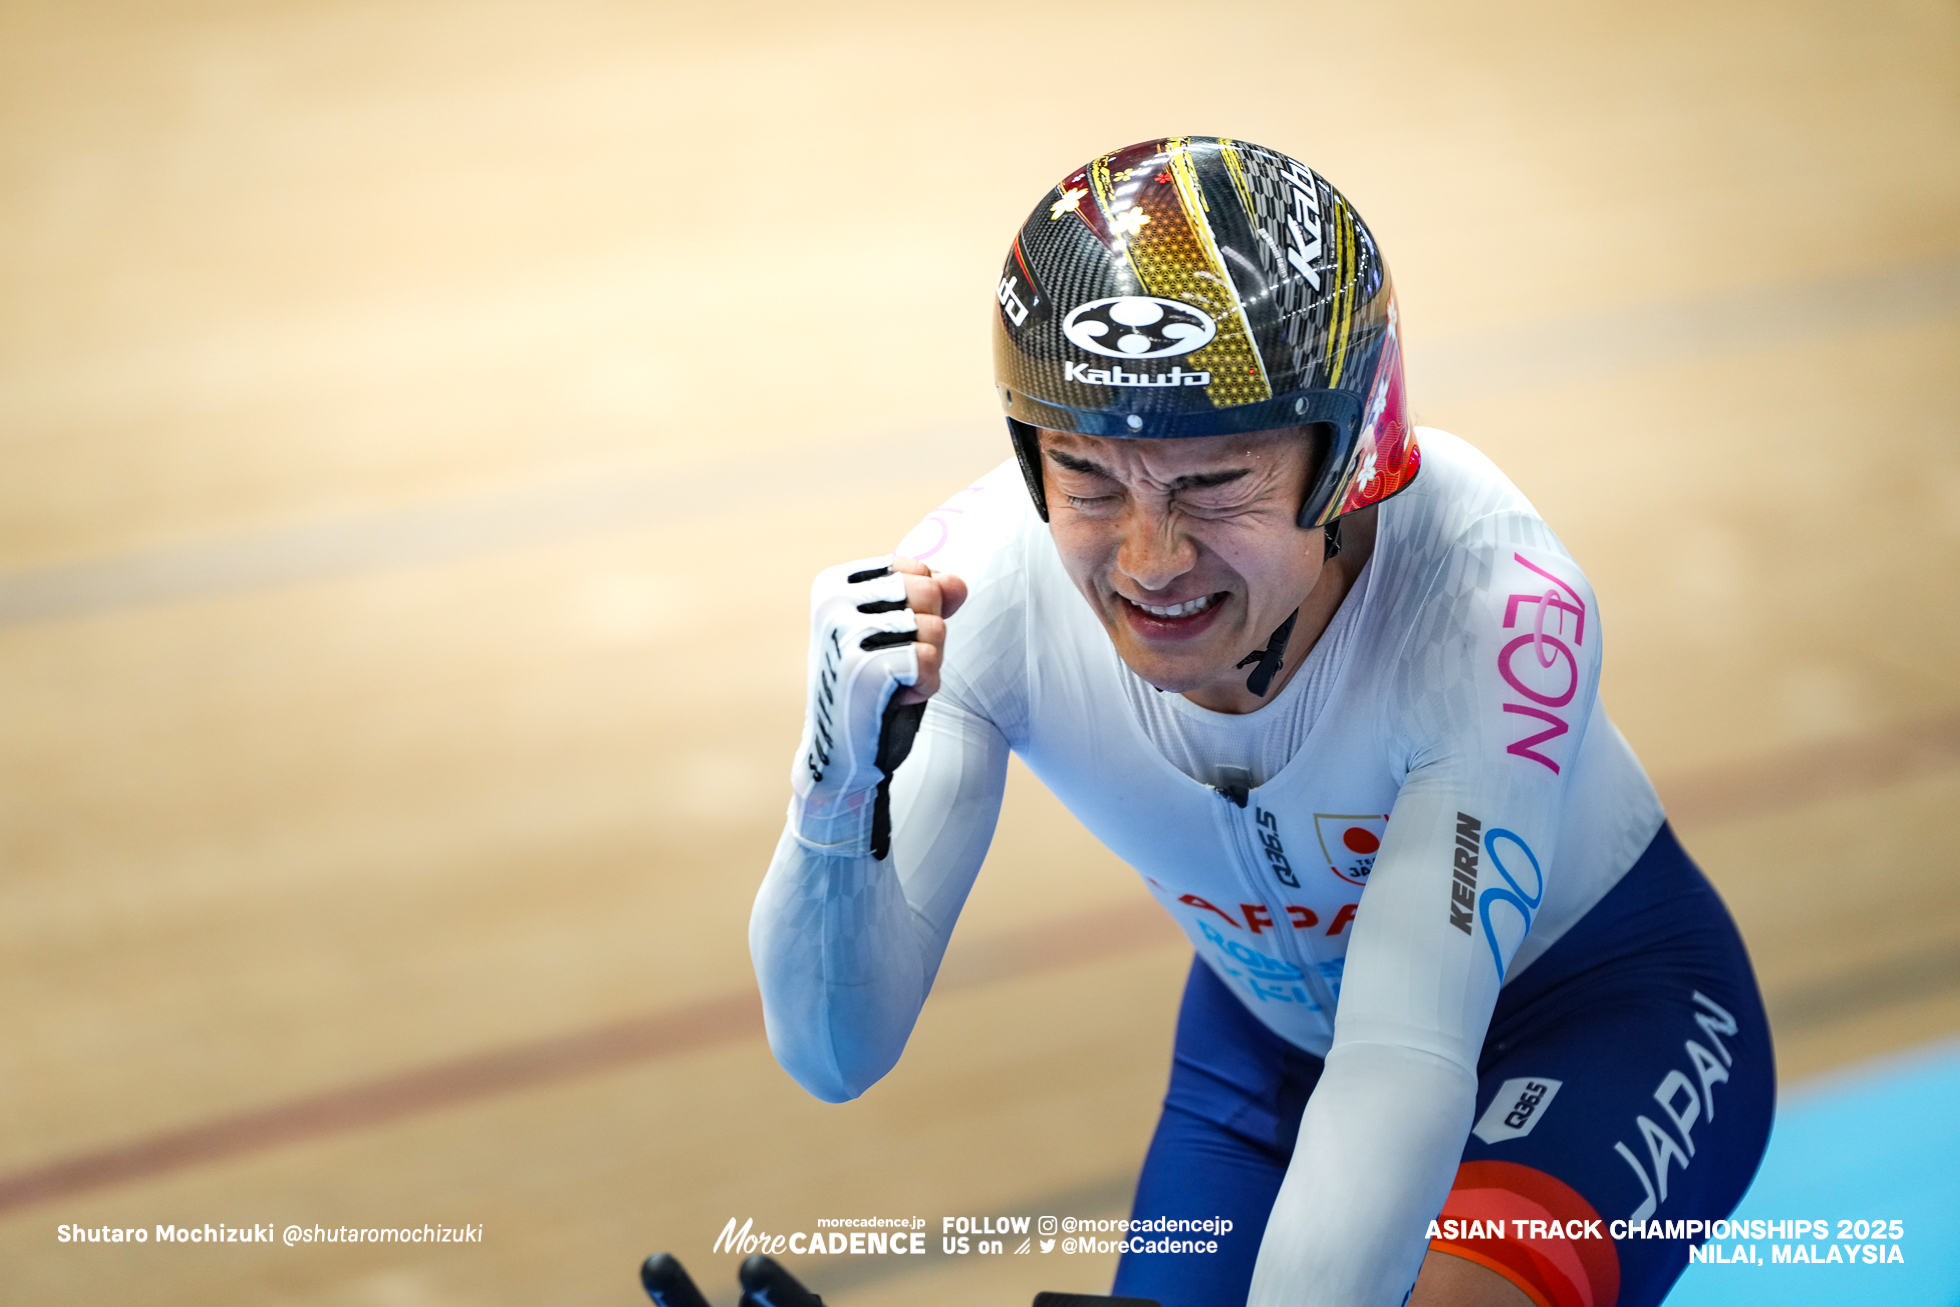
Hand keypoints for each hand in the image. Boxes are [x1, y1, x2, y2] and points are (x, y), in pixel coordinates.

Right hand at [789, 554, 966, 857]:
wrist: (841, 755)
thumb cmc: (874, 688)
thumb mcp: (901, 631)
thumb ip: (930, 596)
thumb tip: (957, 582)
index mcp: (835, 583)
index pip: (917, 569)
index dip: (923, 609)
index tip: (892, 640)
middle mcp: (833, 600)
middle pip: (929, 592)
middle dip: (930, 634)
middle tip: (897, 666)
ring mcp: (844, 633)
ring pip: (934, 626)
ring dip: (928, 663)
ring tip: (895, 683)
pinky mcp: (862, 667)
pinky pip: (928, 659)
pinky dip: (925, 685)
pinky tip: (896, 699)